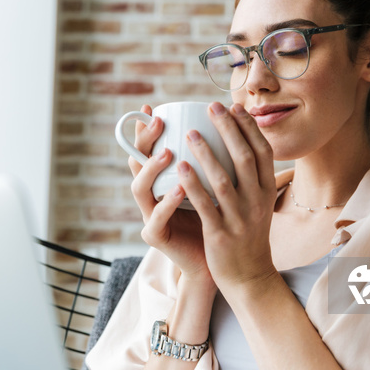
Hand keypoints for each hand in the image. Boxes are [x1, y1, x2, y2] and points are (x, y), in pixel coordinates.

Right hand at [128, 105, 213, 282]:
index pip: (148, 150)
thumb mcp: (219, 184)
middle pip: (136, 163)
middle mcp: (152, 195)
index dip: (146, 130)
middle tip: (158, 123)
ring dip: (152, 168)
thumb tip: (232, 123)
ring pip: (140, 188)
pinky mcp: (156, 236)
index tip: (153, 108)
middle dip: (144, 141)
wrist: (225, 261)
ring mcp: (150, 216)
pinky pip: (157, 217)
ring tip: (168, 152)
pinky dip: (167, 202)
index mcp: (163, 180)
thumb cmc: (221, 217)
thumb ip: (216, 159)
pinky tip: (179, 188)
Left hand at [179, 102, 277, 289]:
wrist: (249, 276)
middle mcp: (257, 202)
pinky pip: (205, 205)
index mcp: (267, 191)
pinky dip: (193, 184)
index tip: (233, 106)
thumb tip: (240, 143)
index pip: (263, 152)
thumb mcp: (258, 203)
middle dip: (229, 129)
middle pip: (245, 158)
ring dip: (207, 153)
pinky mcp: (221, 234)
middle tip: (212, 107)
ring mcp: (240, 219)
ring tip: (191, 131)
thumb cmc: (248, 234)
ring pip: (224, 179)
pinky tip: (181, 166)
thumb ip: (252, 177)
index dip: (248, 127)